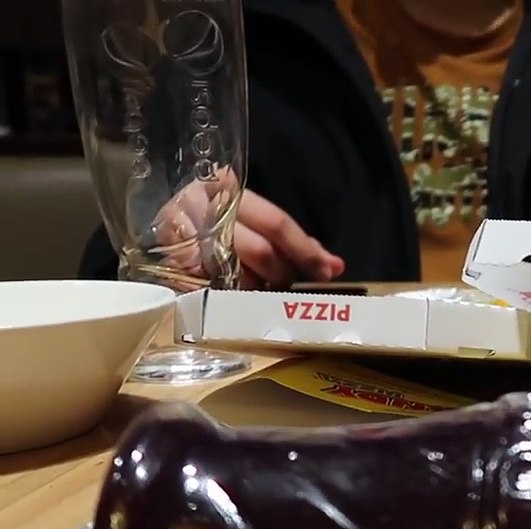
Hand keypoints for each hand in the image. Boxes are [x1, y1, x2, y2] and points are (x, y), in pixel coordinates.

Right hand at [153, 174, 344, 289]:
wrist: (155, 221)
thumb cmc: (214, 222)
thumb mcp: (251, 221)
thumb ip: (291, 242)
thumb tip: (335, 267)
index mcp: (229, 188)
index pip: (276, 222)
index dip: (305, 250)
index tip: (327, 272)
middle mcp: (203, 204)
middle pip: (258, 250)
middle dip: (280, 274)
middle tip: (286, 287)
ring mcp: (179, 232)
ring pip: (233, 272)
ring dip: (254, 289)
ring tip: (258, 292)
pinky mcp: (163, 259)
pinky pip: (206, 286)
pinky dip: (225, 296)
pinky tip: (231, 298)